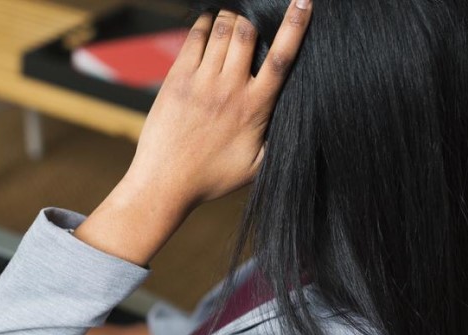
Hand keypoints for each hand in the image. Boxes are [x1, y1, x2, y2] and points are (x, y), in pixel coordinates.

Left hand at [128, 1, 312, 204]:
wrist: (165, 184)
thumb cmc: (211, 178)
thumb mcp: (256, 167)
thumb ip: (277, 141)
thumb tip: (298, 126)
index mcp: (254, 108)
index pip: (281, 58)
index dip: (296, 26)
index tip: (303, 2)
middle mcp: (229, 90)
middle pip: (248, 33)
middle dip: (254, 17)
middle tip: (255, 17)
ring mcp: (201, 83)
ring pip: (222, 32)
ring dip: (231, 17)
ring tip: (234, 16)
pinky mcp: (176, 80)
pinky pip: (193, 40)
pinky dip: (204, 24)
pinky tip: (209, 22)